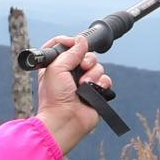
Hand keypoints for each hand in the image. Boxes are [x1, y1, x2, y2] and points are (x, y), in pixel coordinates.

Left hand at [34, 36, 115, 151]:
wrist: (65, 120)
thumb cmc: (54, 98)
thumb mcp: (55, 69)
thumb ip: (69, 52)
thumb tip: (81, 40)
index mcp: (56, 66)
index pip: (64, 46)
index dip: (70, 42)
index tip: (73, 43)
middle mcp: (70, 72)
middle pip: (86, 54)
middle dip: (86, 60)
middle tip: (81, 67)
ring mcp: (84, 82)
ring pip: (98, 66)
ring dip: (92, 75)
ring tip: (83, 86)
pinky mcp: (96, 91)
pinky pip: (106, 79)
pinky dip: (101, 83)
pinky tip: (93, 91)